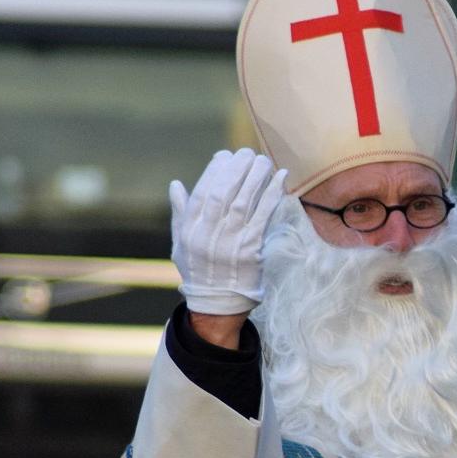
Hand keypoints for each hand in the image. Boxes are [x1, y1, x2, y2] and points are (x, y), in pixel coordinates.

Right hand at [169, 149, 285, 315]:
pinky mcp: (251, 249)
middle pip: (223, 191)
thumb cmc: (199, 271)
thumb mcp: (181, 244)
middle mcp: (208, 233)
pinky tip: (280, 178)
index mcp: (190, 229)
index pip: (202, 190)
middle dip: (236, 168)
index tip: (226, 155)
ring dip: (255, 176)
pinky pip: (263, 216)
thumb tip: (176, 185)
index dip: (215, 170)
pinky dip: (273, 194)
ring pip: (243, 200)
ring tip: (263, 160)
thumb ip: (180, 213)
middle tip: (248, 153)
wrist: (217, 304)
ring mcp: (230, 241)